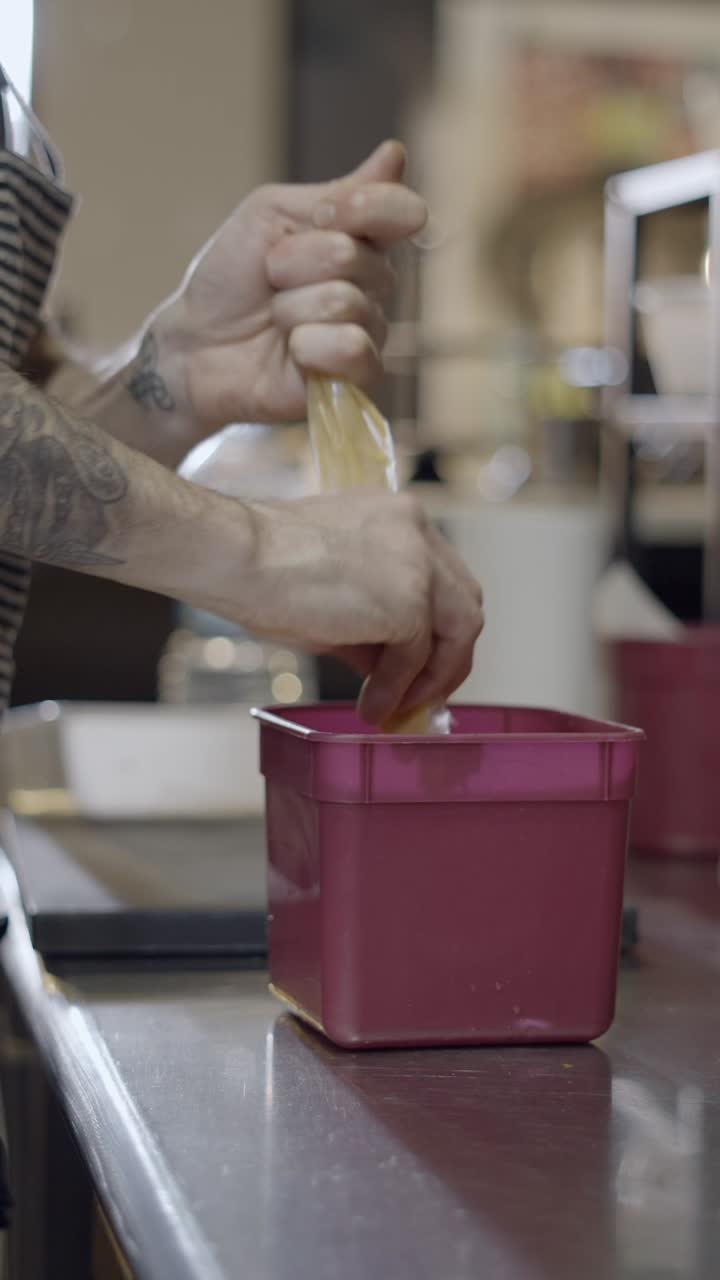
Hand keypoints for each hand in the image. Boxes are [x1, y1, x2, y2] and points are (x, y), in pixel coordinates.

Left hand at [154, 141, 426, 437]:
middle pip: (355, 256)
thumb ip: (338, 193)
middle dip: (294, 262)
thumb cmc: (231, 278)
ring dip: (291, 308)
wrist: (195, 343)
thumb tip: (397, 153)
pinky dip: (308, 346)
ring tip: (274, 320)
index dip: (363, 207)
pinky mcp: (355, 381)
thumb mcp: (272, 215)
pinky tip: (291, 353)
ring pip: (347, 303)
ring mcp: (367, 334)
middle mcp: (373, 287)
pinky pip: (353, 349)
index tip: (320, 214)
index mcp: (359, 240)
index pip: (401, 211)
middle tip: (270, 279)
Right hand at [209, 492, 483, 724]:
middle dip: (450, 654)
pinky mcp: (409, 601)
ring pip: (459, 630)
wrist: (237, 556)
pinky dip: (398, 687)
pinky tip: (372, 706)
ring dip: (433, 676)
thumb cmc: (264, 567)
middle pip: (465, 601)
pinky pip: (417, 656)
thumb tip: (390, 671)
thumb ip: (373, 624)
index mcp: (399, 518)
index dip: (438, 626)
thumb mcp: (336, 593)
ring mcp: (419, 565)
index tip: (422, 664)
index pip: (443, 577)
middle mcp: (418, 531)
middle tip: (425, 692)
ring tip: (398, 708)